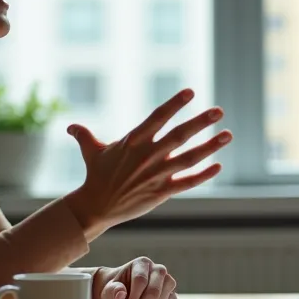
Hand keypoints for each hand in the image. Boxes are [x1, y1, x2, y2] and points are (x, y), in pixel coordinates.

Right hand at [64, 89, 230, 237]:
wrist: (96, 206)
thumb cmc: (96, 176)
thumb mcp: (91, 151)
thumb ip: (85, 135)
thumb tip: (70, 126)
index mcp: (134, 141)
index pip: (157, 117)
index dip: (174, 104)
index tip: (191, 92)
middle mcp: (148, 156)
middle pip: (179, 135)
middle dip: (200, 122)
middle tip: (219, 111)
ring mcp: (156, 174)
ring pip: (189, 158)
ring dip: (210, 147)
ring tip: (228, 135)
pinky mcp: (161, 192)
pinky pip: (187, 182)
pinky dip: (203, 175)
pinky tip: (218, 166)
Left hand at [90, 257, 178, 298]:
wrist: (122, 296)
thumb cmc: (115, 290)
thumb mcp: (108, 290)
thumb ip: (112, 291)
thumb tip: (120, 295)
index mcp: (141, 263)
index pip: (140, 280)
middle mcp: (158, 269)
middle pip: (154, 290)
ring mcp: (167, 281)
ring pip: (165, 297)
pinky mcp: (172, 293)